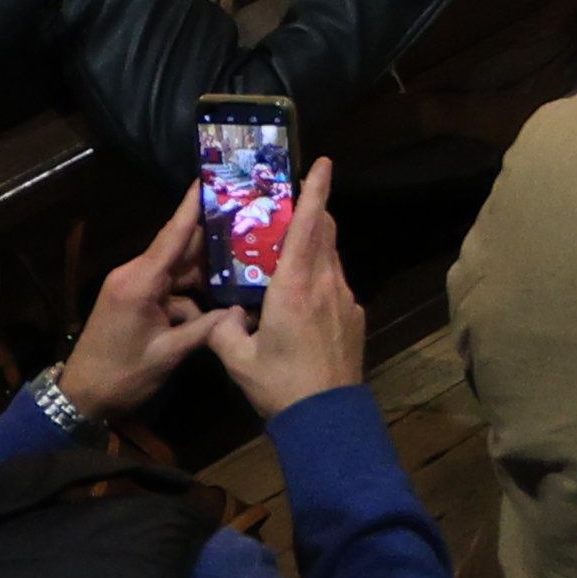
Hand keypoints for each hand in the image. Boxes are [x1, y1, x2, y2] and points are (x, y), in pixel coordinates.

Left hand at [60, 195, 221, 425]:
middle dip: (211, 239)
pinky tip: (215, 304)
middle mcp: (134, 275)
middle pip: (178, 248)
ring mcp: (131, 286)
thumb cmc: (121, 375)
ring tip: (242, 266)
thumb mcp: (167, 354)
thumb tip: (241, 312)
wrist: (80, 398)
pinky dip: (188, 293)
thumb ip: (206, 329)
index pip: (173, 235)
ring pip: (175, 270)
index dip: (192, 206)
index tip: (208, 178)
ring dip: (203, 273)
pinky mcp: (131, 299)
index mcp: (139, 282)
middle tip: (248, 223)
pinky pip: (166, 286)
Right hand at [210, 158, 370, 418]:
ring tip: (292, 251)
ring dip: (316, 246)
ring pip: (332, 258)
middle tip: (295, 201)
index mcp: (295, 287)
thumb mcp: (237, 359)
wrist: (326, 415)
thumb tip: (221, 315)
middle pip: (325, 233)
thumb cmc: (278, 384)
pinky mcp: (355, 316)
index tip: (323, 162)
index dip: (316, 191)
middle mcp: (325, 284)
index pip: (308, 226)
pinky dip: (322, 277)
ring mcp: (345, 299)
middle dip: (314, 212)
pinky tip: (304, 299)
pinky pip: (338, 284)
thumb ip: (222, 330)